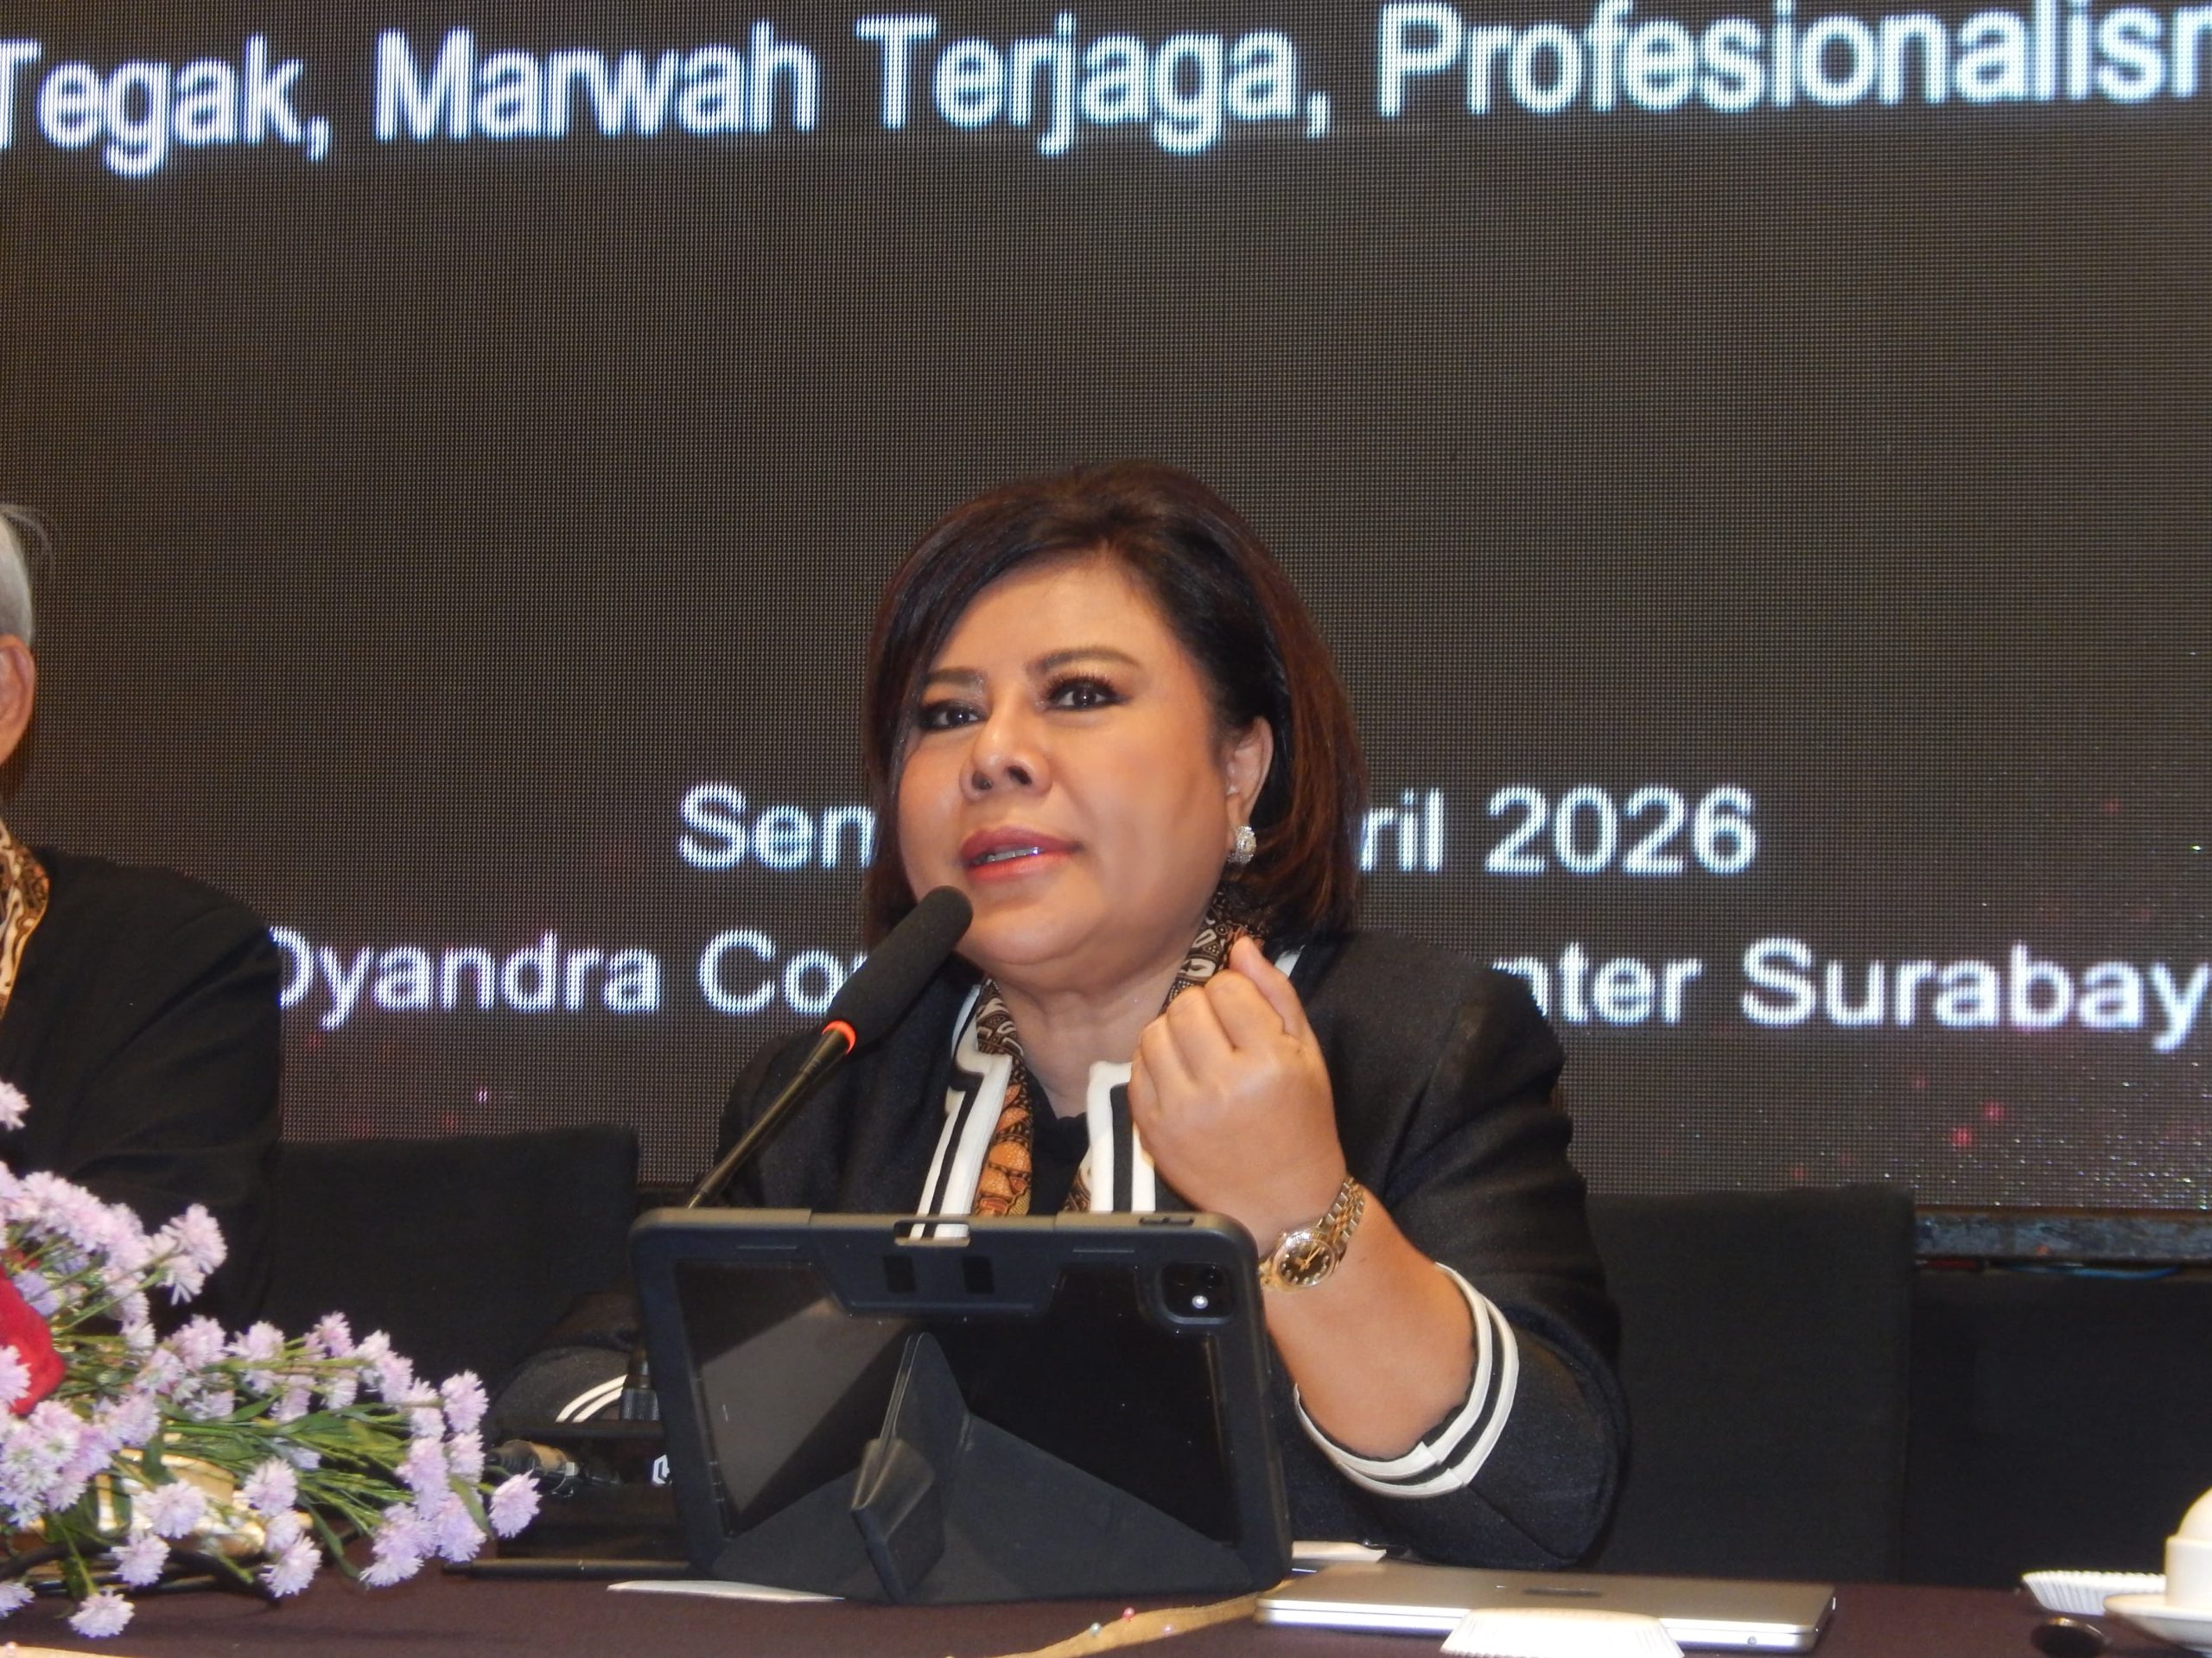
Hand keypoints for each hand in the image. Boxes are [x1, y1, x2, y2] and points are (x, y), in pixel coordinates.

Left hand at [1129, 936, 1347, 1243]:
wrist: (1284, 1203)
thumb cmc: (1301, 1125)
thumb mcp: (1307, 1055)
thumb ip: (1275, 994)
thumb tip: (1241, 946)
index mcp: (1269, 1063)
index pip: (1227, 989)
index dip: (1235, 994)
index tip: (1245, 1016)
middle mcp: (1224, 1086)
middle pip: (1186, 1005)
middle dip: (1202, 1010)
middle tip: (1222, 1036)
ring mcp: (1184, 1111)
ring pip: (1155, 1032)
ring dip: (1175, 1034)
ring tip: (1201, 1057)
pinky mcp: (1155, 1130)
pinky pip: (1138, 1068)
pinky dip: (1157, 1064)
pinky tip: (1183, 1079)